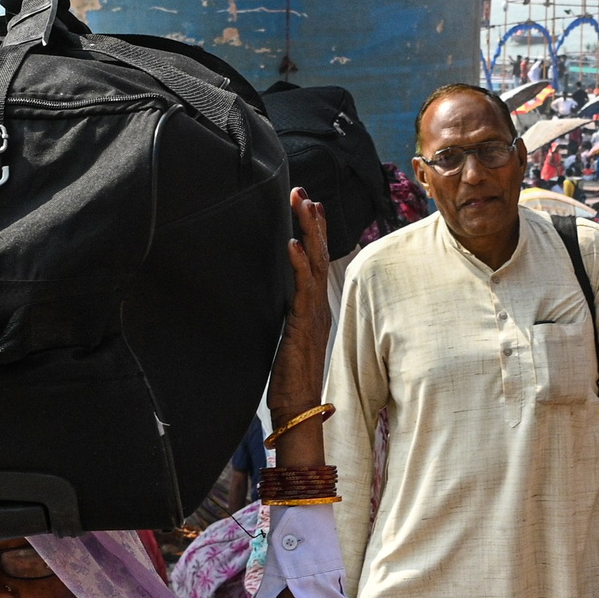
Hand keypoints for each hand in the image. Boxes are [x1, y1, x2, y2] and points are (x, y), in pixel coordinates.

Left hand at [268, 189, 333, 465]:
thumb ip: (286, 316)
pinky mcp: (302, 324)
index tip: (309, 205)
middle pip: (320, 254)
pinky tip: (292, 244)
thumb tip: (278, 302)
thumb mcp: (287, 337)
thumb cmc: (291, 377)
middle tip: (303, 192)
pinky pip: (301, 288)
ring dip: (308, 232)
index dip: (314, 232)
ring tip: (303, 204)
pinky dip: (298, 264)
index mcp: (314, 306)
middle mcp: (317, 305)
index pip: (317, 260)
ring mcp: (312, 313)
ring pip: (314, 263)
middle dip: (312, 221)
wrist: (298, 405)